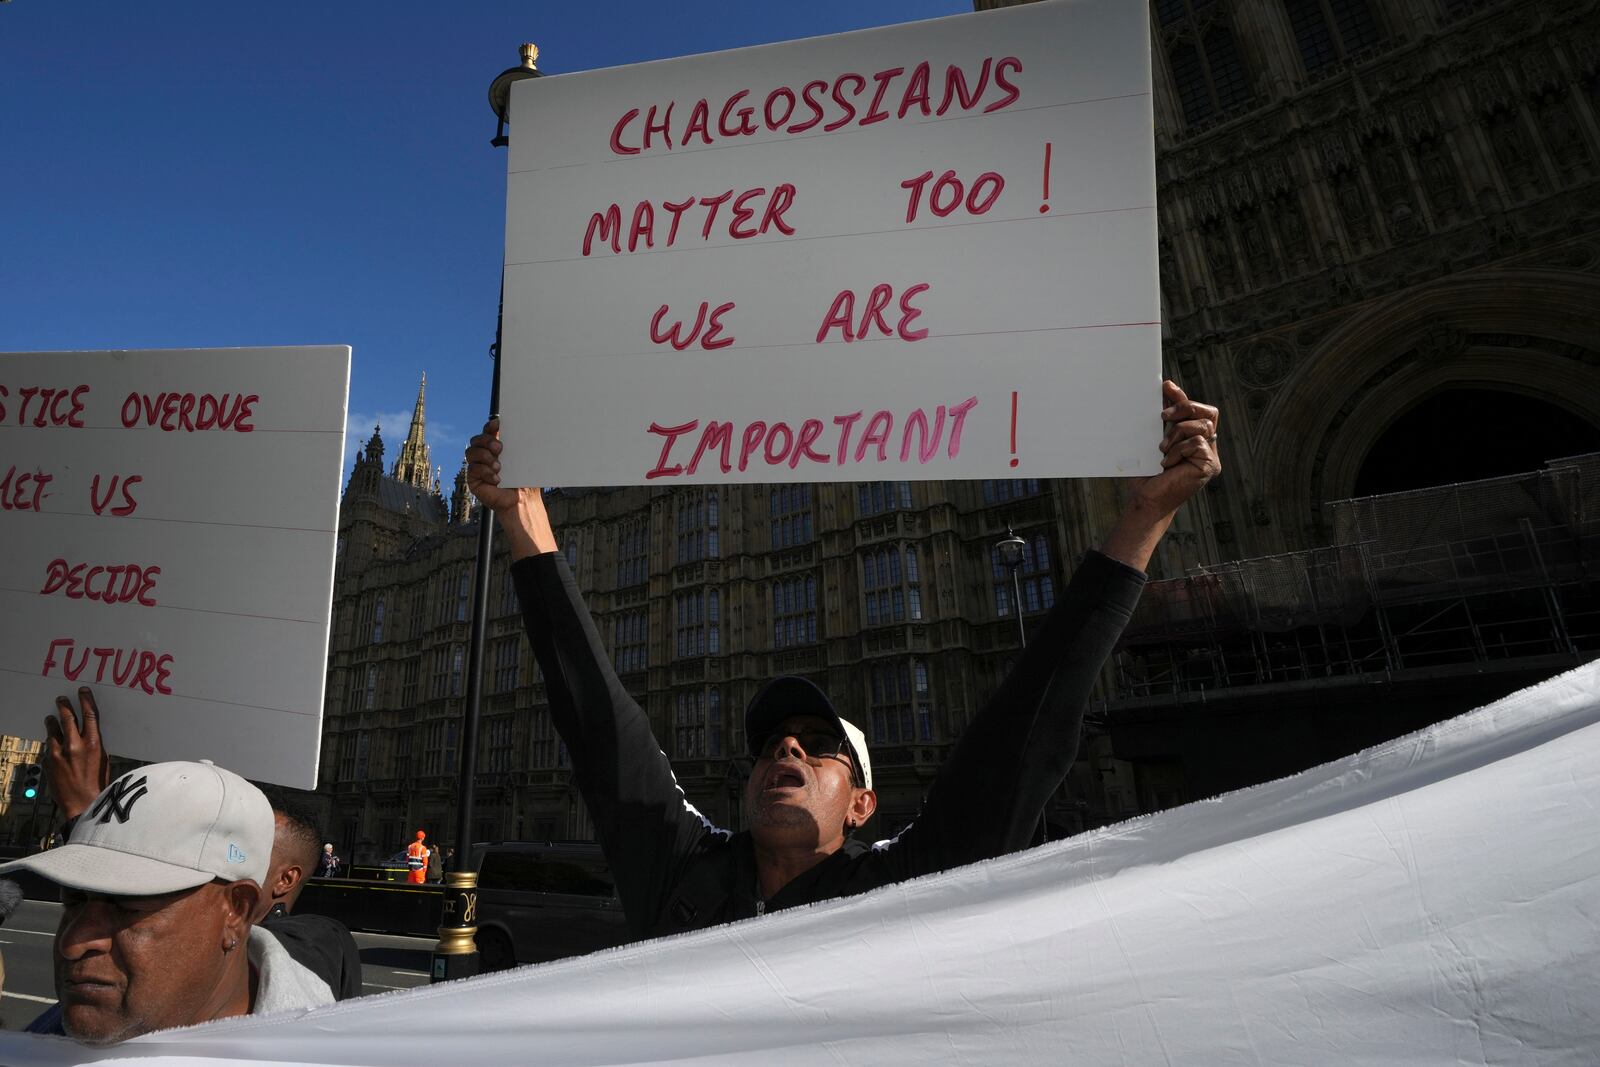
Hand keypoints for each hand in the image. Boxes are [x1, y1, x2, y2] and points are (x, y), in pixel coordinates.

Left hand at [44, 687, 111, 821]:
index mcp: (93, 744)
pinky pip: (48, 746)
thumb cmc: (97, 783)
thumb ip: (93, 744)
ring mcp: (58, 753)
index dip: (86, 700)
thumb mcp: (102, 759)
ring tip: (51, 717)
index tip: (82, 691)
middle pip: (68, 718)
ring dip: (52, 722)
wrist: (81, 803)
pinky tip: (52, 742)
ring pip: (53, 730)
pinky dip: (50, 742)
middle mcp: (74, 745)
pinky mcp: (48, 761)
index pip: (90, 715)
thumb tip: (88, 733)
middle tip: (61, 699)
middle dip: (64, 706)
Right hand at [464, 418, 522, 514]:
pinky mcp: (473, 479)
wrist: (522, 500)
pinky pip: (473, 468)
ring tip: (499, 467)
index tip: (497, 424)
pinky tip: (497, 480)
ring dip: (485, 456)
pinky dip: (486, 472)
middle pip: (476, 439)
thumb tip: (523, 427)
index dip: (490, 426)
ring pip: (471, 452)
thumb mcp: (525, 459)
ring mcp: (478, 466)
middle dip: (486, 440)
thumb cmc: (524, 480)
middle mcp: (485, 455)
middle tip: (500, 448)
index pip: (488, 431)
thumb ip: (520, 444)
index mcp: (497, 447)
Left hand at [1134, 380, 1221, 515]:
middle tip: (1163, 416)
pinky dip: (1178, 450)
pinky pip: (1197, 443)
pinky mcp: (1210, 465)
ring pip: (1203, 426)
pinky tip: (1167, 463)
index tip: (1165, 387)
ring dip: (1177, 433)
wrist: (1146, 498)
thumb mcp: (1153, 438)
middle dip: (1186, 408)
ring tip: (1162, 448)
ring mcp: (1210, 456)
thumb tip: (1166, 388)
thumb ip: (1164, 417)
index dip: (1184, 397)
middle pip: (1209, 413)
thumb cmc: (1147, 472)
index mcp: (1195, 438)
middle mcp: (1207, 446)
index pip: (1199, 410)